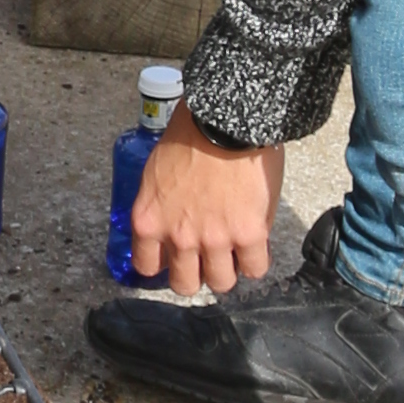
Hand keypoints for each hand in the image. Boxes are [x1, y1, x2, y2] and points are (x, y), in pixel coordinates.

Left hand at [121, 109, 284, 296]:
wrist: (225, 118)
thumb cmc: (191, 133)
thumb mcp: (157, 172)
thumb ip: (164, 206)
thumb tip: (175, 224)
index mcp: (149, 219)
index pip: (147, 266)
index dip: (164, 264)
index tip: (173, 257)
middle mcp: (178, 237)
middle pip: (185, 285)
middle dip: (196, 275)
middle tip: (206, 258)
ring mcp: (214, 239)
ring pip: (221, 283)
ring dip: (227, 270)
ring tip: (234, 253)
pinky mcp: (249, 234)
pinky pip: (255, 268)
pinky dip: (256, 260)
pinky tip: (255, 245)